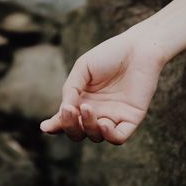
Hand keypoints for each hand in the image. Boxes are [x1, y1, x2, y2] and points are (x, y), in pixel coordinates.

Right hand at [40, 30, 165, 144]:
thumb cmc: (110, 55)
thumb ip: (71, 90)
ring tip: (87, 108)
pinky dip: (108, 135)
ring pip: (95, 136)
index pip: (66, 120)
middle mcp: (96, 112)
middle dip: (70, 126)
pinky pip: (118, 137)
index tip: (46, 127)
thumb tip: (63, 111)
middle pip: (78, 132)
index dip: (55, 126)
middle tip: (69, 110)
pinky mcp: (131, 119)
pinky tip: (103, 123)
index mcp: (81, 100)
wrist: (139, 48)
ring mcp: (113, 117)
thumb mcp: (83, 69)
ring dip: (87, 126)